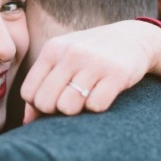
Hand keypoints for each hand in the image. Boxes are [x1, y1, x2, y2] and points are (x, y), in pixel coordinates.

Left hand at [20, 20, 160, 121]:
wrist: (133, 38)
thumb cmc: (89, 56)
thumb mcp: (62, 61)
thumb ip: (41, 87)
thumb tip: (26, 123)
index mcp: (52, 49)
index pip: (29, 92)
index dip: (38, 105)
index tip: (54, 101)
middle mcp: (71, 53)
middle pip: (45, 102)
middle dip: (55, 111)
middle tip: (70, 103)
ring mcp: (94, 62)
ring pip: (68, 107)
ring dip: (77, 111)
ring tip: (85, 100)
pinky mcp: (117, 74)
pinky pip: (96, 106)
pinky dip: (98, 108)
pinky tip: (103, 96)